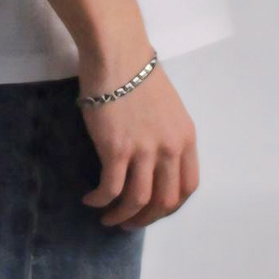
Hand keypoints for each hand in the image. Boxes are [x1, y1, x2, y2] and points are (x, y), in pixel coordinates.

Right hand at [80, 62, 198, 229]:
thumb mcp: (167, 109)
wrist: (118, 55)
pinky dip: (100, 201)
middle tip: (129, 223)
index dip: (170, 207)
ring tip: (108, 219)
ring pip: (137, 201)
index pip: (188, 187)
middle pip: (165, 201)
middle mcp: (170, 148)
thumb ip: (166, 136)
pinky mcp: (116, 149)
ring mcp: (144, 150)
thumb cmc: (137, 75)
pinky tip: (90, 200)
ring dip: (122, 216)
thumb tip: (153, 162)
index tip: (154, 211)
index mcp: (186, 138)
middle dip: (146, 219)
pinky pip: (110, 189)